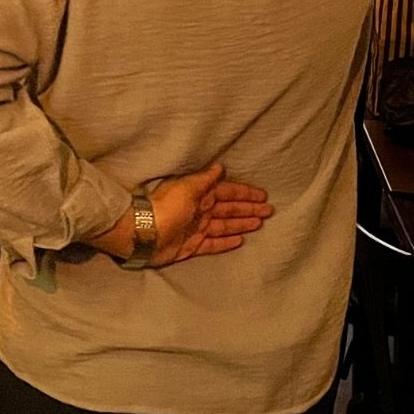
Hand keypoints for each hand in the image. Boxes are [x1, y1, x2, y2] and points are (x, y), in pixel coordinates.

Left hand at [145, 165, 271, 266]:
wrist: (143, 234)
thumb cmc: (165, 208)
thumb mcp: (186, 188)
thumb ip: (204, 180)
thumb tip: (219, 167)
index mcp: (199, 194)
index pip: (227, 192)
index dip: (245, 193)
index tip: (262, 195)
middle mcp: (200, 210)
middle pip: (229, 209)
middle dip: (248, 209)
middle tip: (269, 211)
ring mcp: (197, 229)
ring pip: (225, 225)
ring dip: (242, 224)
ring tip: (260, 223)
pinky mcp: (192, 246)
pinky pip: (214, 243)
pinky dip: (227, 241)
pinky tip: (240, 240)